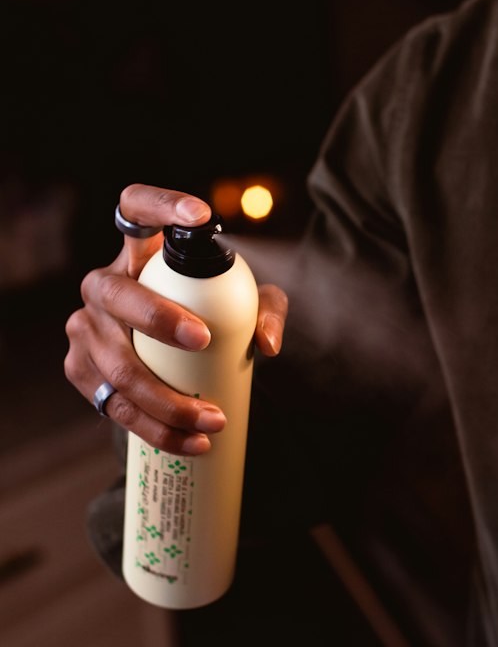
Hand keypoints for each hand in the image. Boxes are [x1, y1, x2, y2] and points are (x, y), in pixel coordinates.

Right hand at [64, 184, 287, 454]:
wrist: (172, 364)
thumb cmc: (211, 318)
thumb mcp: (247, 307)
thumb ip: (266, 312)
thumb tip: (268, 344)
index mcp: (139, 253)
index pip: (135, 208)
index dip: (160, 204)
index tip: (201, 216)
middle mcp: (103, 284)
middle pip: (119, 294)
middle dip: (158, 317)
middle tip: (204, 340)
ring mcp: (86, 327)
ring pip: (118, 364)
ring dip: (166, 399)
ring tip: (213, 420)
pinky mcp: (80, 369)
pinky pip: (114, 404)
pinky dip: (154, 429)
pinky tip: (188, 442)